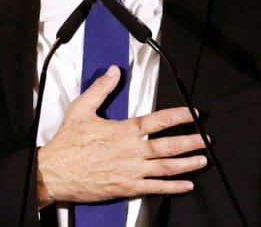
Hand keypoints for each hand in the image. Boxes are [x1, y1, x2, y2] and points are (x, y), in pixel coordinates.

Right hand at [36, 65, 206, 207]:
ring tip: (202, 160)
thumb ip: (101, 89)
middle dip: (192, 141)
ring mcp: (132, 171)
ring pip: (167, 167)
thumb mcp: (81, 109)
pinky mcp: (127, 187)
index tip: (194, 114)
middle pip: (170, 145)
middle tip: (206, 139)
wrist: (55, 172)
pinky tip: (185, 185)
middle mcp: (132, 151)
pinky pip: (156, 188)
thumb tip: (112, 72)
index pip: (160, 120)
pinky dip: (173, 187)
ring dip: (187, 163)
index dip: (181, 116)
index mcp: (125, 130)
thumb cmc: (67, 145)